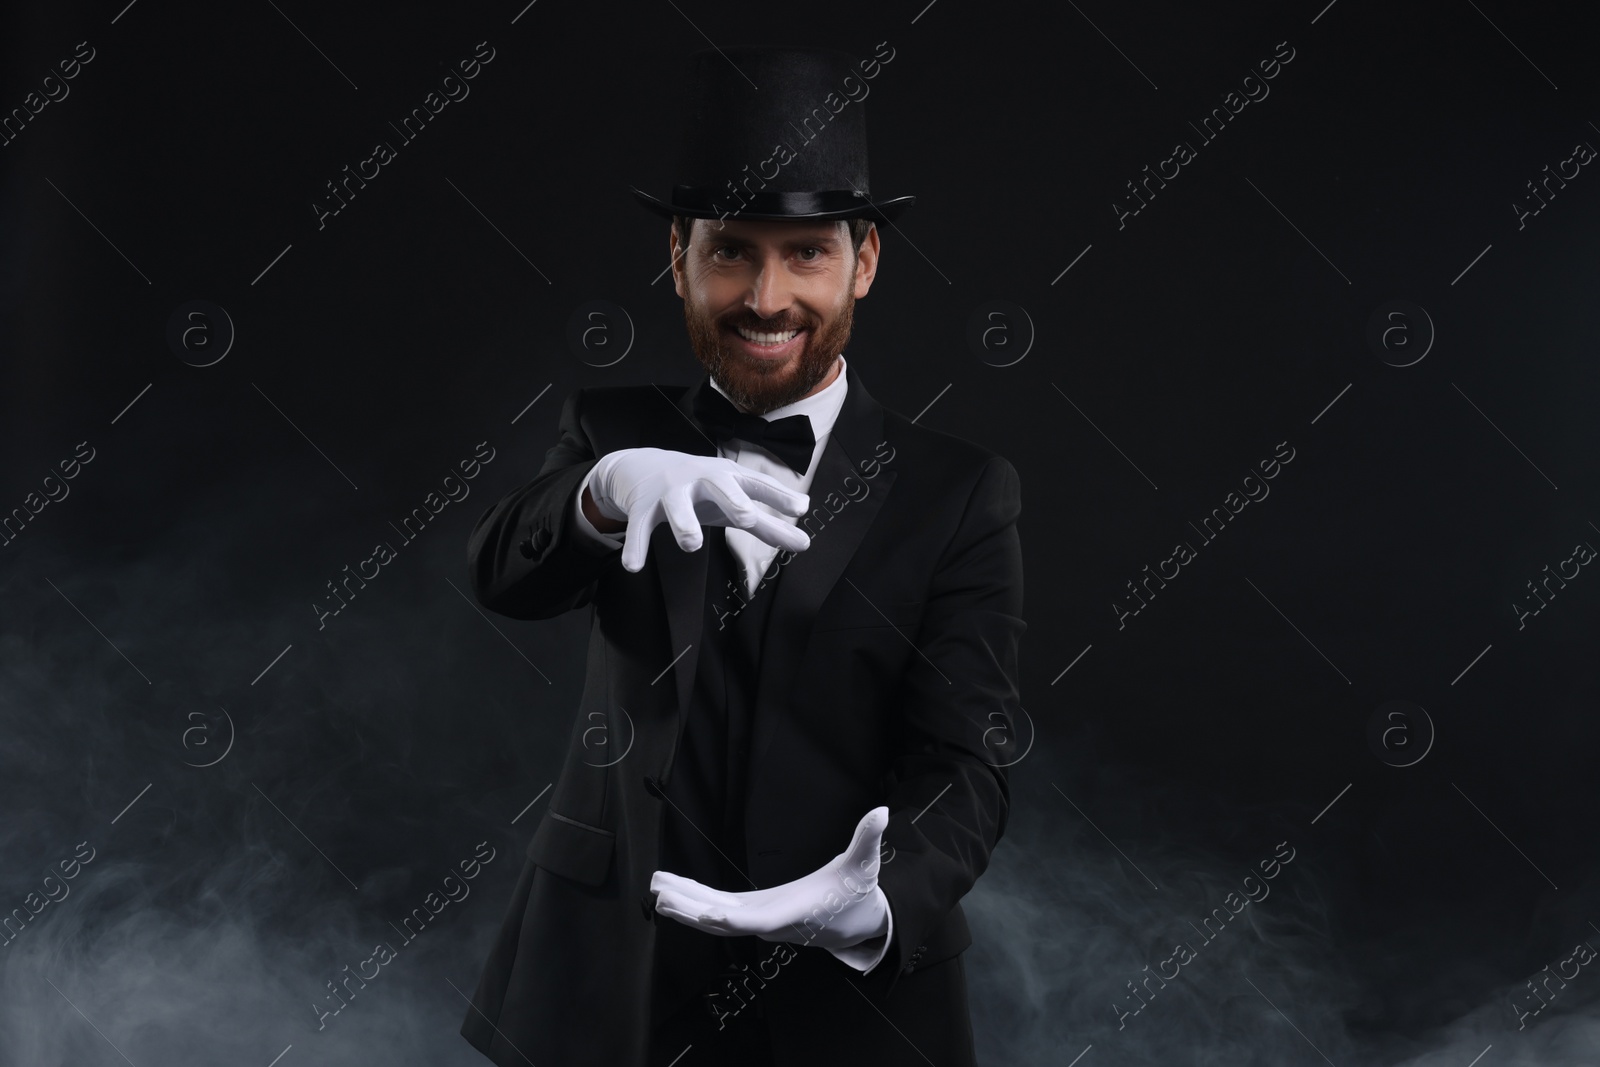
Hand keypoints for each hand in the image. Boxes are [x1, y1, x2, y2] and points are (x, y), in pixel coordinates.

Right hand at [587, 447, 811, 572]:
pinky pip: (639, 527)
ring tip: (691, 544)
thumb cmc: (704, 490)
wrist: (644, 466)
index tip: (802, 508)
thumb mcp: (735, 502)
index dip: (778, 496)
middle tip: (746, 518)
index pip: (757, 485)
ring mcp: (671, 492)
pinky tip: (634, 566)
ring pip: (677, 506)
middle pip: (719, 485)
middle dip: (732, 499)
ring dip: (684, 524)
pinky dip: (635, 546)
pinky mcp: (642, 507)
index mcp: (729, 478)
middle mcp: (701, 480)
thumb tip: (806, 544)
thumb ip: (769, 525)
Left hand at [649, 806, 889, 951]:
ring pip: (717, 918)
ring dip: (687, 905)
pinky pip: (720, 910)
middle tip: (661, 895)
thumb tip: (882, 812)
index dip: (734, 918)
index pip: (759, 920)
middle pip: (725, 922)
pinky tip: (677, 889)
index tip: (709, 914)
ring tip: (658, 889)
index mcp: (794, 913)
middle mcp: (771, 922)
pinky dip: (698, 900)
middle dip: (692, 910)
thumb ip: (868, 838)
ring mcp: (760, 919)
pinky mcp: (756, 912)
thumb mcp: (864, 864)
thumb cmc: (857, 892)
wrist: (858, 920)